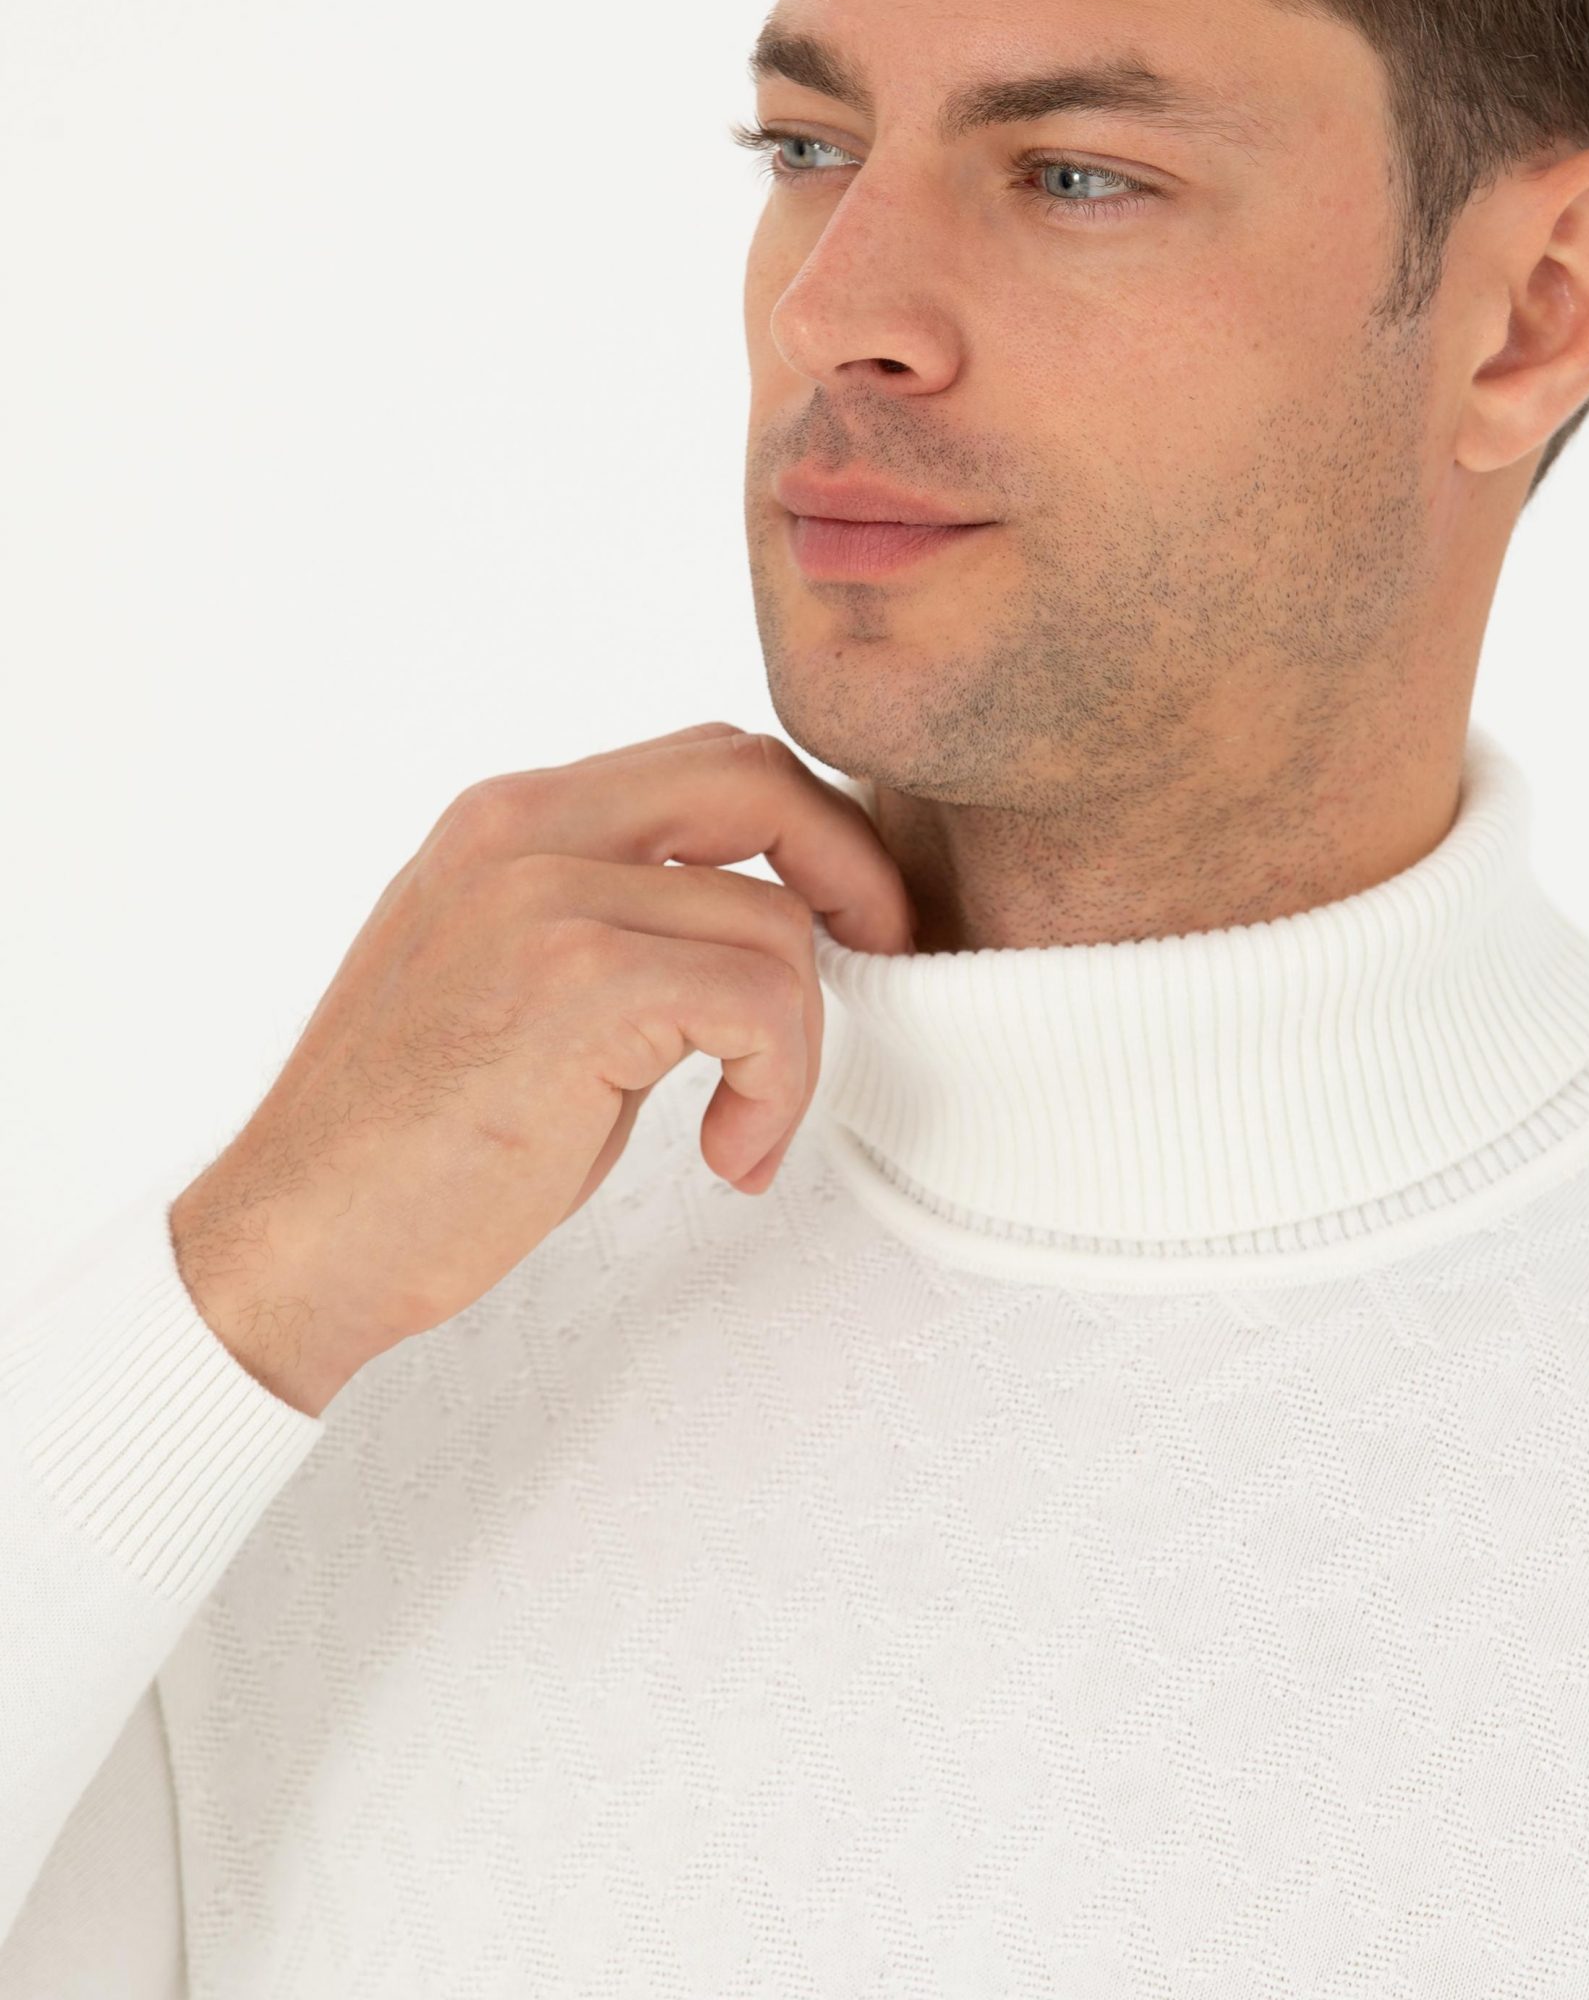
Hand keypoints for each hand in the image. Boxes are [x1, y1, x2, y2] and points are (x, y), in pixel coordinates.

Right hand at [167, 724, 911, 1413]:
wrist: (299, 1240)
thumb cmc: (410, 1138)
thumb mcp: (512, 979)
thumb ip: (616, 918)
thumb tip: (755, 914)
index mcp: (505, 817)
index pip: (708, 760)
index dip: (806, 828)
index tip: (846, 918)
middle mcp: (519, 830)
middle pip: (756, 777)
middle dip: (849, 869)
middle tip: (877, 963)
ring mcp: (544, 898)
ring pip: (774, 920)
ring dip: (795, 1044)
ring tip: (744, 1131)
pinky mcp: (577, 984)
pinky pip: (761, 1000)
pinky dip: (777, 1088)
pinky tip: (728, 1156)